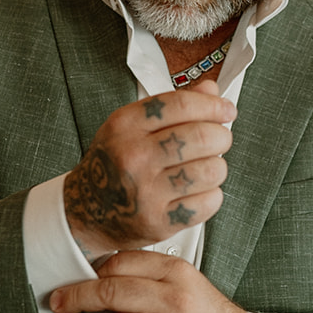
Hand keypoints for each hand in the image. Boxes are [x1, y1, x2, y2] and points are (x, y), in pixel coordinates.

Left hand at [49, 251, 264, 312]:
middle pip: (108, 292)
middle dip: (76, 298)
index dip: (92, 272)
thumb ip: (151, 275)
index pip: (121, 263)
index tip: (79, 279)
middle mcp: (172, 301)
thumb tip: (100, 276)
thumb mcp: (188, 283)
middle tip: (60, 302)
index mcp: (177, 274)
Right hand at [63, 81, 234, 257]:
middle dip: (221, 136)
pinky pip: (208, 202)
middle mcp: (133, 157)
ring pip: (211, 170)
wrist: (85, 212)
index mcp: (124, 126)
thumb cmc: (114, 164)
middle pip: (202, 136)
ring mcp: (145, 192)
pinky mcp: (158, 222)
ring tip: (207, 168)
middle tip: (220, 140)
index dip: (212, 105)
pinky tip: (199, 191)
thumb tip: (212, 90)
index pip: (180, 104)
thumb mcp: (131, 127)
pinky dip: (212, 195)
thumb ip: (172, 106)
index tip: (227, 110)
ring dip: (217, 167)